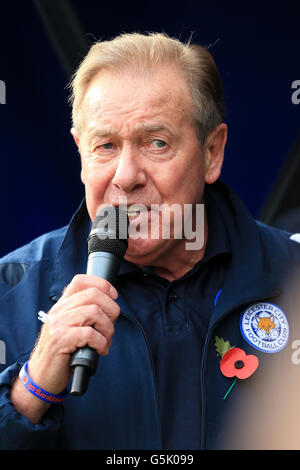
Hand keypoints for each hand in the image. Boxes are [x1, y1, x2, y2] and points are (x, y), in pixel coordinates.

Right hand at [10, 274, 119, 422]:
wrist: (42, 374)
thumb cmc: (63, 351)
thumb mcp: (71, 326)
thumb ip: (85, 314)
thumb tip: (112, 308)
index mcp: (63, 305)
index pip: (81, 281)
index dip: (102, 285)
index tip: (113, 297)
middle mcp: (59, 310)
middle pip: (93, 294)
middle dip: (111, 310)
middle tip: (111, 326)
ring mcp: (58, 324)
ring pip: (94, 312)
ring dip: (108, 329)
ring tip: (105, 341)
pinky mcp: (60, 340)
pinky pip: (90, 333)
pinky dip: (101, 343)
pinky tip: (100, 350)